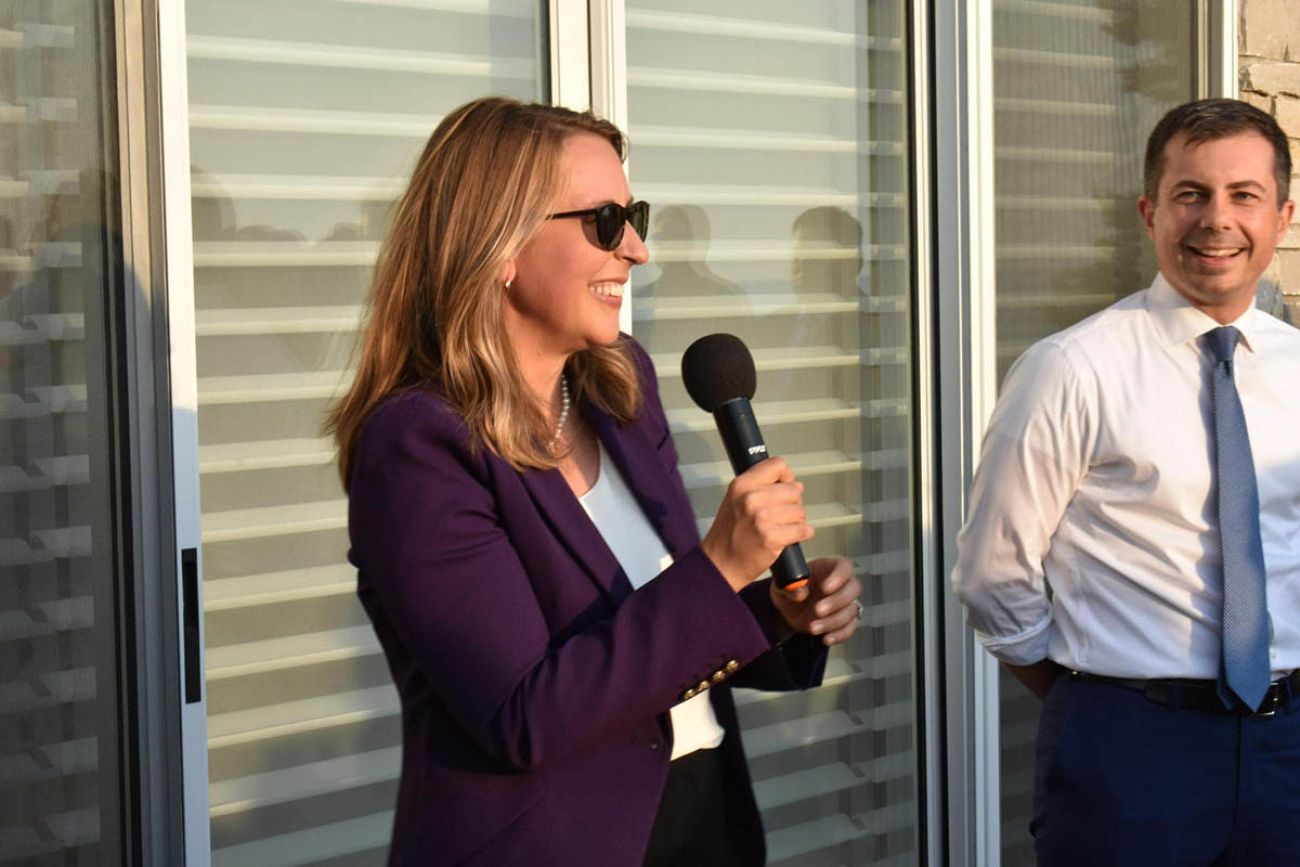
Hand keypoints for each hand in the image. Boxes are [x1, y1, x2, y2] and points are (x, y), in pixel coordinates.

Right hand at [700, 457, 814, 592]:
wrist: (720, 563)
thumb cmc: (729, 533)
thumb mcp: (736, 499)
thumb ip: (761, 486)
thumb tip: (794, 483)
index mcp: (742, 484)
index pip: (778, 465)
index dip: (786, 477)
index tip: (784, 487)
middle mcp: (751, 498)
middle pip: (794, 489)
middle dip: (793, 503)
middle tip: (782, 514)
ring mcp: (761, 518)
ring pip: (800, 511)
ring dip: (796, 521)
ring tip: (780, 527)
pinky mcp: (771, 537)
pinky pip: (802, 530)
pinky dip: (802, 534)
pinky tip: (790, 537)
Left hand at [770, 556, 860, 645]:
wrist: (787, 611)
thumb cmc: (787, 590)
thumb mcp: (781, 586)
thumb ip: (789, 587)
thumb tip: (800, 592)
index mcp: (827, 568)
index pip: (843, 566)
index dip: (839, 576)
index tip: (825, 588)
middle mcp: (840, 583)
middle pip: (854, 588)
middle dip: (837, 601)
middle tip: (818, 610)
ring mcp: (844, 602)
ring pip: (852, 610)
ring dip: (834, 621)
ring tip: (813, 627)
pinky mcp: (844, 620)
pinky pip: (850, 627)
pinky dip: (840, 634)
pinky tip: (826, 638)